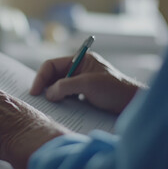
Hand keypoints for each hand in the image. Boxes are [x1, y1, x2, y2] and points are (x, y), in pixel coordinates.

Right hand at [30, 52, 145, 113]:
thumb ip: (65, 86)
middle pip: (54, 75)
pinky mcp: (84, 94)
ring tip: (47, 105)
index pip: (52, 65)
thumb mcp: (87, 84)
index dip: (40, 77)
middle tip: (38, 99)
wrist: (132, 104)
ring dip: (52, 94)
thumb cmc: (115, 89)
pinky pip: (67, 95)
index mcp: (79, 60)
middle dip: (45, 86)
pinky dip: (61, 101)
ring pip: (59, 86)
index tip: (34, 91)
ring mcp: (81, 82)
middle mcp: (79, 69)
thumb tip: (48, 94)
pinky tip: (59, 108)